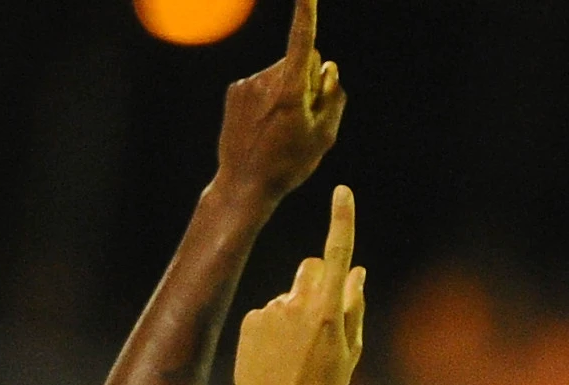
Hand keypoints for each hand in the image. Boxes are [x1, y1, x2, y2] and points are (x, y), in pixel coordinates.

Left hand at [215, 0, 346, 201]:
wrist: (244, 184)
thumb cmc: (290, 164)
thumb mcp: (324, 136)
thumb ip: (333, 96)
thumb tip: (329, 65)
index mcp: (291, 90)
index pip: (303, 41)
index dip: (306, 12)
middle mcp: (267, 80)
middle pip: (301, 61)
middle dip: (308, 79)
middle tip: (303, 119)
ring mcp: (248, 83)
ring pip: (281, 72)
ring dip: (288, 90)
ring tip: (281, 127)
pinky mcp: (235, 90)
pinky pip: (262, 83)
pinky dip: (269, 98)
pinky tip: (264, 125)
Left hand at [236, 186, 365, 384]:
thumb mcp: (350, 352)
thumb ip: (354, 307)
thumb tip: (358, 272)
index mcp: (327, 312)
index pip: (338, 255)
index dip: (341, 221)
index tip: (342, 193)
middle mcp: (297, 304)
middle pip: (312, 268)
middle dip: (319, 282)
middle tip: (320, 320)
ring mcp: (270, 310)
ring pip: (289, 295)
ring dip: (294, 312)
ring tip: (293, 353)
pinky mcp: (250, 319)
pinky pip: (268, 312)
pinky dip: (273, 328)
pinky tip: (274, 356)